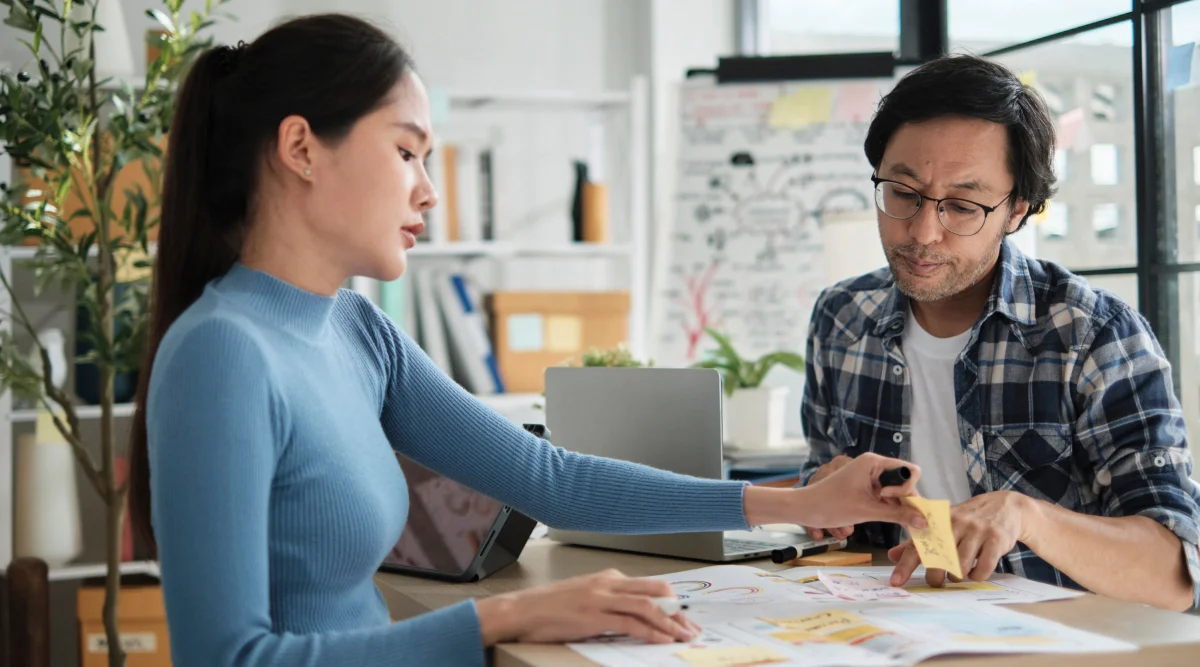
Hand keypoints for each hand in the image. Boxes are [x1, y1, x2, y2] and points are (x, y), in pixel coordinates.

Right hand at [476, 569, 700, 645]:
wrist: (520, 611)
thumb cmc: (547, 608)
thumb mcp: (584, 598)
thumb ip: (609, 602)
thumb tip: (633, 617)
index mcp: (606, 578)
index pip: (649, 585)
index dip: (671, 601)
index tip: (682, 616)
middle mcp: (607, 583)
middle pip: (655, 590)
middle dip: (677, 610)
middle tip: (690, 627)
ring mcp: (601, 598)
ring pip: (647, 605)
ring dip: (670, 622)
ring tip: (683, 636)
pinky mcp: (593, 615)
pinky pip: (630, 622)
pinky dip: (650, 631)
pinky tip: (661, 639)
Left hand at [793, 453, 926, 531]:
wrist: (805, 508)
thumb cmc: (830, 505)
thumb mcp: (867, 510)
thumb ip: (898, 514)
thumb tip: (924, 521)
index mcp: (873, 462)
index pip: (909, 470)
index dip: (907, 487)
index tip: (888, 499)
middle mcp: (874, 465)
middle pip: (904, 480)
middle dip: (906, 498)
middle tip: (901, 517)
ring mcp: (870, 476)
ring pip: (897, 490)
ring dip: (898, 505)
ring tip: (894, 519)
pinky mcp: (866, 486)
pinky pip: (887, 495)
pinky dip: (890, 507)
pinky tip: (889, 518)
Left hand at [888, 490, 1032, 586]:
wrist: (1006, 506)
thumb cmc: (968, 520)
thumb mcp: (943, 525)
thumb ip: (918, 541)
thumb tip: (892, 556)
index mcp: (938, 520)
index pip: (917, 545)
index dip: (905, 565)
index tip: (895, 582)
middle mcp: (955, 523)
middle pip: (937, 559)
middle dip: (935, 577)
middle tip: (937, 581)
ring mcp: (976, 530)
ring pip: (959, 566)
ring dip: (958, 577)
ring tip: (960, 572)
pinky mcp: (995, 538)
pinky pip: (982, 568)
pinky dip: (977, 576)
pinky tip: (977, 571)